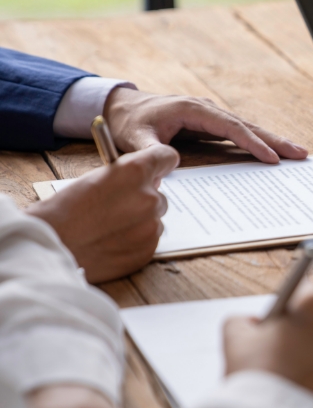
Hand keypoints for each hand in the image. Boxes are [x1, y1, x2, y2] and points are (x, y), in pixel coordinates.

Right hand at [27, 144, 178, 282]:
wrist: (51, 245)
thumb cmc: (63, 210)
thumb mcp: (93, 179)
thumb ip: (124, 177)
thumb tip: (143, 181)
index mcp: (134, 172)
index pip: (165, 157)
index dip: (161, 162)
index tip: (159, 167)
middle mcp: (149, 197)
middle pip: (158, 195)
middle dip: (143, 200)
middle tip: (117, 208)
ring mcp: (151, 226)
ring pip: (154, 220)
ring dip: (139, 222)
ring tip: (108, 229)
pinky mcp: (148, 250)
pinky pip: (148, 241)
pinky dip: (135, 241)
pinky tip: (111, 242)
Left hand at [104, 88, 307, 163]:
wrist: (122, 106)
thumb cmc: (129, 120)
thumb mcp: (134, 136)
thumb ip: (150, 149)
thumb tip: (166, 163)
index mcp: (193, 109)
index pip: (230, 127)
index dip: (252, 143)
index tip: (271, 157)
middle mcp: (207, 110)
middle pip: (247, 126)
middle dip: (275, 140)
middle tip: (301, 153)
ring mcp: (211, 117)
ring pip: (247, 129)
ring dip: (272, 141)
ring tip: (296, 154)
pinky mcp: (210, 125)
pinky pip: (239, 134)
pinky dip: (258, 143)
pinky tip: (273, 153)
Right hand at [223, 283, 312, 407]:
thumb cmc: (254, 373)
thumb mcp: (234, 335)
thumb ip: (244, 321)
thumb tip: (254, 326)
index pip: (304, 291)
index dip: (287, 304)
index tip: (279, 315)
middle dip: (300, 332)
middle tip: (276, 348)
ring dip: (311, 358)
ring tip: (284, 373)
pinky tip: (295, 392)